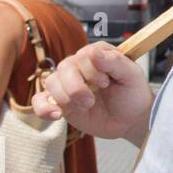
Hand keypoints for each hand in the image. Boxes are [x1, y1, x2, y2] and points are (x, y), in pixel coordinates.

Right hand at [33, 41, 153, 141]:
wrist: (130, 120)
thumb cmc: (132, 94)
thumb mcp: (132, 76)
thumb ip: (114, 62)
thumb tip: (93, 52)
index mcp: (97, 54)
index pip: (83, 55)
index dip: (92, 71)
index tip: (106, 83)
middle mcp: (79, 66)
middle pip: (64, 68)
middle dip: (77, 88)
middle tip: (92, 100)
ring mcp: (68, 83)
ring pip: (51, 83)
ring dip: (66, 98)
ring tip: (85, 107)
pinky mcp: (60, 101)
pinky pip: (40, 101)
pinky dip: (44, 108)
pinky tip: (57, 115)